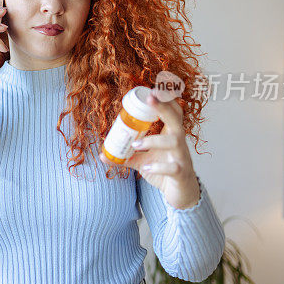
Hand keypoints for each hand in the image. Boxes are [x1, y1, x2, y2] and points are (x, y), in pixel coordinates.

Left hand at [100, 91, 200, 208]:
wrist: (179, 194)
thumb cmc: (164, 171)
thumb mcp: (143, 161)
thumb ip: (126, 156)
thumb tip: (102, 155)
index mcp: (170, 134)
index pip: (173, 112)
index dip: (166, 99)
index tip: (153, 89)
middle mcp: (178, 142)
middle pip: (176, 119)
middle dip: (164, 107)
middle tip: (150, 98)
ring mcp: (181, 157)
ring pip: (174, 141)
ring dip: (154, 140)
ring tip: (136, 145)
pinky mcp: (181, 173)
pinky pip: (173, 167)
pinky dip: (158, 168)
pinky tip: (147, 168)